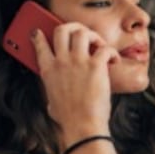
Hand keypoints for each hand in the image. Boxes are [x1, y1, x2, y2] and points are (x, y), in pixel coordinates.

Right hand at [31, 22, 119, 148]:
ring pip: (82, 33)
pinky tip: (114, 60)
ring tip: (99, 45)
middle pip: (62, 30)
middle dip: (72, 27)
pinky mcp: (95, 66)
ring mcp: (78, 62)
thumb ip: (52, 92)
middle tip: (82, 34)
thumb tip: (54, 97)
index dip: (40, 35)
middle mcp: (61, 62)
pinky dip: (111, 52)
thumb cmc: (69, 119)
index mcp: (48, 70)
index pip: (40, 44)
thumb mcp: (51, 102)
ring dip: (93, 36)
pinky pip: (105, 49)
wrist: (82, 126)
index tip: (40, 31)